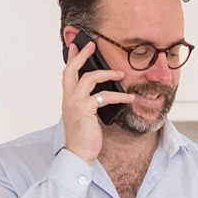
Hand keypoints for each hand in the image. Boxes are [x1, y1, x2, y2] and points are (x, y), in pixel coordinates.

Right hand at [61, 40, 134, 163]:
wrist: (79, 153)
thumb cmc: (83, 137)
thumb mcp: (84, 116)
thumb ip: (89, 104)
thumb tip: (102, 96)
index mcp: (68, 99)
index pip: (67, 74)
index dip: (72, 59)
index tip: (76, 46)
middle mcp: (69, 98)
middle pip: (72, 70)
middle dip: (82, 55)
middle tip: (91, 45)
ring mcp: (76, 103)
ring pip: (90, 79)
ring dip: (107, 73)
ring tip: (121, 73)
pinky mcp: (86, 109)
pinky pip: (104, 96)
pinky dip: (119, 95)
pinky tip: (130, 97)